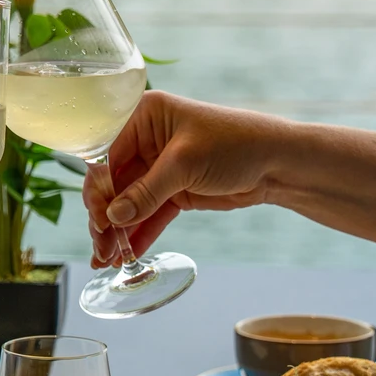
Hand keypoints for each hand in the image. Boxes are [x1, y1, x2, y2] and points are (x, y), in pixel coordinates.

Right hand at [83, 92, 285, 264]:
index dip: (98, 188)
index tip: (98, 219)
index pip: (106, 154)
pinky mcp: (172, 191)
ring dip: (117, 230)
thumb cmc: (235, 143)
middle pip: (113, 182)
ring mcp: (157, 168)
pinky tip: (126, 254)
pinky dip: (137, 233)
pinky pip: (147, 214)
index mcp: (143, 116)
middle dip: (105, 215)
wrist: (277, 162)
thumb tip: (113, 217)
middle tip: (101, 245)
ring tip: (108, 259)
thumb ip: (147, 191)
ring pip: (127, 203)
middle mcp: (144, 140)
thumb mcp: (186, 163)